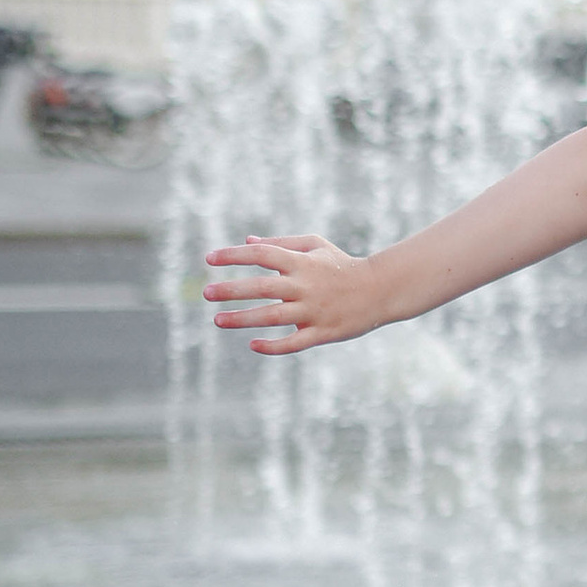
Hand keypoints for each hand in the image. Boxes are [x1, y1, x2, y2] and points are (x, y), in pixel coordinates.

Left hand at [202, 236, 383, 352]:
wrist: (380, 290)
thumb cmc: (341, 265)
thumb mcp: (315, 246)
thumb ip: (280, 244)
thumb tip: (247, 240)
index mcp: (302, 263)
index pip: (262, 254)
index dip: (234, 255)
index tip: (209, 259)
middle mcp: (306, 286)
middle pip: (262, 287)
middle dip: (231, 290)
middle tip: (206, 293)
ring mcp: (314, 311)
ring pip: (272, 317)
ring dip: (242, 319)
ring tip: (217, 320)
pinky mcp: (322, 332)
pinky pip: (293, 343)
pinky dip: (272, 346)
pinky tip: (252, 344)